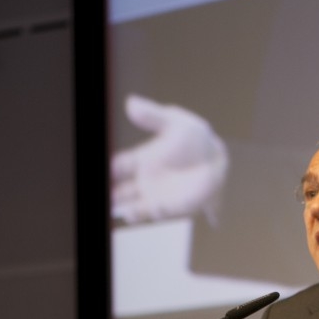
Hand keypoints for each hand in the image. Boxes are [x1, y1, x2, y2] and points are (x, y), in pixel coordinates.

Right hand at [110, 94, 228, 224]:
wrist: (217, 159)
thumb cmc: (194, 138)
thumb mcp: (175, 122)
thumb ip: (153, 116)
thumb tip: (131, 103)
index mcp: (143, 159)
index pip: (119, 167)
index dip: (110, 170)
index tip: (104, 171)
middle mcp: (146, 180)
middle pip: (120, 191)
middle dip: (110, 193)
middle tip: (102, 194)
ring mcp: (157, 195)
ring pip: (132, 206)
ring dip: (122, 208)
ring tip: (111, 207)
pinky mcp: (171, 207)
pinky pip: (152, 215)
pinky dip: (141, 215)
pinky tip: (132, 214)